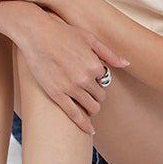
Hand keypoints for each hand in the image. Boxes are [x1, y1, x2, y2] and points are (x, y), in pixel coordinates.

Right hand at [20, 13, 128, 134]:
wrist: (35, 33)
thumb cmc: (62, 32)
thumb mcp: (89, 39)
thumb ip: (108, 53)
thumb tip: (126, 63)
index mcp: (94, 64)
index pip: (105, 80)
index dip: (99, 79)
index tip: (91, 76)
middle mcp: (84, 78)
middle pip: (99, 96)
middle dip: (96, 94)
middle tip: (88, 91)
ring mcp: (70, 88)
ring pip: (91, 107)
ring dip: (92, 108)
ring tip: (89, 107)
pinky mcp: (56, 94)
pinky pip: (74, 114)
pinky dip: (84, 124)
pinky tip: (90, 130)